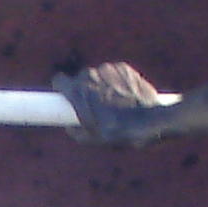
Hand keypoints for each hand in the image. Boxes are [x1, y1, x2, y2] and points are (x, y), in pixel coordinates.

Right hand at [53, 63, 181, 147]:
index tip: (65, 98)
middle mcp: (91, 75)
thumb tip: (69, 127)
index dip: (62, 90)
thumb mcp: (90, 139)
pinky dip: (115, 83)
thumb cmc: (117, 131)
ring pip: (98, 75)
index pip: (60, 80)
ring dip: (101, 86)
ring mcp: (108, 69)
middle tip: (92, 107)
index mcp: (78, 91)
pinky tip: (123, 97)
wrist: (147, 121)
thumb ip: (75, 131)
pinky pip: (113, 73)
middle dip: (84, 90)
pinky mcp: (124, 68)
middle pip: (80, 79)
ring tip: (111, 104)